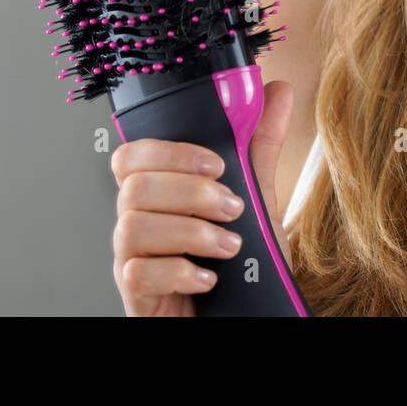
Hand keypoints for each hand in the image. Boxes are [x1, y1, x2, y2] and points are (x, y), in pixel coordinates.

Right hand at [110, 79, 296, 315]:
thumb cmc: (239, 262)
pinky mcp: (135, 295)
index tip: (217, 163)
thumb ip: (259, 147)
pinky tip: (208, 277)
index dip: (171, 152)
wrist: (243, 314)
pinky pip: (136, 273)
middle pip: (133, 187)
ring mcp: (131, 259)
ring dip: (191, 232)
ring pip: (132, 226)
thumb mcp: (256, 199)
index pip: (133, 156)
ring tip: (229, 244)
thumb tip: (276, 91)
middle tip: (233, 207)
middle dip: (191, 193)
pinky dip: (179, 272)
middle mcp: (137, 222)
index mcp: (157, 192)